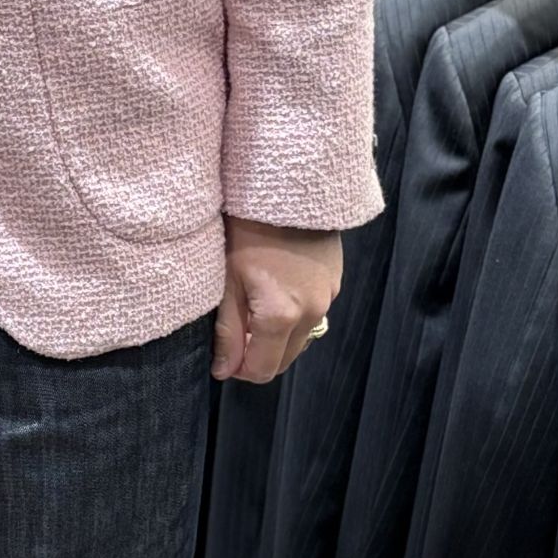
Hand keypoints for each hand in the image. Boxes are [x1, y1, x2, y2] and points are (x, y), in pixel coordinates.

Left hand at [213, 219, 342, 384]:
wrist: (288, 187)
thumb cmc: (247, 229)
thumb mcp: (227, 280)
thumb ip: (228, 331)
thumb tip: (224, 370)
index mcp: (282, 316)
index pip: (262, 369)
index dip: (238, 370)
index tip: (223, 355)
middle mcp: (312, 313)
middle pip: (284, 359)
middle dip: (258, 355)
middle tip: (235, 333)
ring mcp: (328, 296)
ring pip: (300, 337)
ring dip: (277, 336)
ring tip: (253, 306)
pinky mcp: (335, 281)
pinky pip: (313, 313)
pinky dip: (293, 315)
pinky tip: (275, 288)